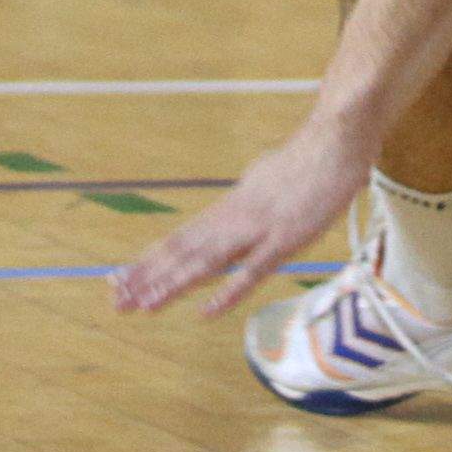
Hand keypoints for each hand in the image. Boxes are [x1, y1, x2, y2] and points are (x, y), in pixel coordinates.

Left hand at [110, 119, 372, 319]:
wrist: (335, 139)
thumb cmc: (306, 158)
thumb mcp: (263, 177)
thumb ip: (245, 199)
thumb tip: (229, 208)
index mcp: (229, 206)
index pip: (180, 238)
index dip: (149, 260)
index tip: (120, 278)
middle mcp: (234, 218)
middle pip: (184, 251)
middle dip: (149, 277)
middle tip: (116, 301)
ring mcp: (258, 229)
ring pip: (208, 262)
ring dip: (174, 285)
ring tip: (143, 306)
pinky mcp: (286, 240)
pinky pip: (254, 271)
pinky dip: (229, 292)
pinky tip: (207, 311)